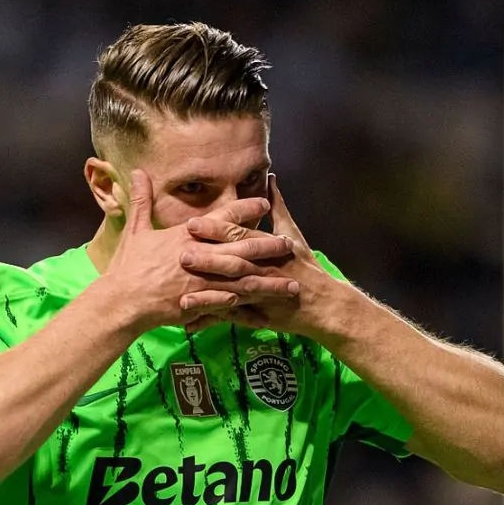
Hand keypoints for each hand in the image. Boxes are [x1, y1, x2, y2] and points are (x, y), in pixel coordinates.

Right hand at [105, 170, 300, 332]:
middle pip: (240, 248)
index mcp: (187, 236)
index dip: (244, 209)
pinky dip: (247, 302)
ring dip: (268, 280)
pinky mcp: (199, 303)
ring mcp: (201, 281)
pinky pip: (228, 302)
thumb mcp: (136, 230)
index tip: (263, 202)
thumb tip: (137, 171)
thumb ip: (142, 200)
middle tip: (289, 244)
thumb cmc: (128, 266)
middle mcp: (199, 256)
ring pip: (242, 279)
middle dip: (267, 246)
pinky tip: (265, 303)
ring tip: (290, 281)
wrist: (122, 300)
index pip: (221, 218)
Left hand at [183, 174, 352, 339]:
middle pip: (232, 264)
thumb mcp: (293, 234)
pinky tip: (188, 325)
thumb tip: (270, 179)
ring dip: (206, 297)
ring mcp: (259, 295)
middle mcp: (263, 270)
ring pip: (230, 294)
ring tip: (182, 299)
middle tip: (179, 255)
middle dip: (207, 260)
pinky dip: (210, 322)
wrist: (323, 304)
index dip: (216, 230)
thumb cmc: (305, 265)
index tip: (192, 223)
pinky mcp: (255, 315)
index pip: (239, 236)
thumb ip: (278, 207)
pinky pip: (230, 319)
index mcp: (269, 248)